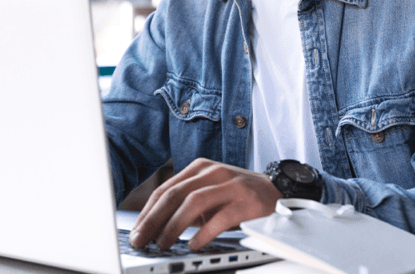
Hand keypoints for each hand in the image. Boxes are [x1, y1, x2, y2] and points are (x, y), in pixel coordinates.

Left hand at [129, 158, 281, 250]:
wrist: (277, 191)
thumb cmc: (238, 195)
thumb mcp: (210, 191)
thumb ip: (186, 202)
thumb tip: (155, 226)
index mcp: (200, 168)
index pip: (166, 188)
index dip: (148, 211)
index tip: (136, 230)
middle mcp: (213, 172)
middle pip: (174, 194)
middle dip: (153, 219)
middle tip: (142, 239)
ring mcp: (230, 186)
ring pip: (193, 202)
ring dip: (174, 226)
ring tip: (164, 243)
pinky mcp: (246, 202)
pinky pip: (220, 218)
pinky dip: (203, 233)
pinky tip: (194, 245)